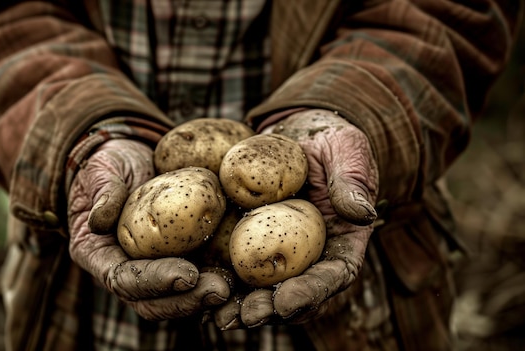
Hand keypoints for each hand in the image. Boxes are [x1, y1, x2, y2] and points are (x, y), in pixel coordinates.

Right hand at [67, 139, 230, 320]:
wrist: (131, 158)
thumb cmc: (110, 165)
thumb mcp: (100, 172)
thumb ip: (103, 194)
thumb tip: (99, 222)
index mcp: (100, 256)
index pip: (124, 281)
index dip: (155, 281)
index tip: (187, 274)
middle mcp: (127, 272)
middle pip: (154, 303)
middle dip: (187, 300)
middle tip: (220, 290)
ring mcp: (156, 270)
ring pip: (179, 299)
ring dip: (207, 299)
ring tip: (236, 288)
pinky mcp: (181, 260)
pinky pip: (199, 279)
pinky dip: (221, 282)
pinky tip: (244, 277)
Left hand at [215, 109, 378, 327]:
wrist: (296, 132)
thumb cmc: (328, 139)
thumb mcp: (346, 150)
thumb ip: (352, 181)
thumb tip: (362, 215)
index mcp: (341, 240)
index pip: (334, 274)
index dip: (312, 291)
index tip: (287, 301)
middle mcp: (311, 254)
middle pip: (296, 292)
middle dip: (271, 309)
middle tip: (247, 315)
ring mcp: (279, 251)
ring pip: (264, 288)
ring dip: (243, 305)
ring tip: (220, 317)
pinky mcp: (250, 241)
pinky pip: (236, 264)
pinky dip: (221, 280)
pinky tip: (199, 289)